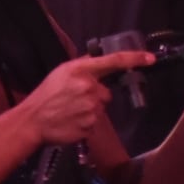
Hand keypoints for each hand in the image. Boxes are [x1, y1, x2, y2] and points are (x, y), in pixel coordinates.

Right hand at [20, 51, 154, 146]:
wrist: (32, 120)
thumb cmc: (46, 95)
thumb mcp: (62, 72)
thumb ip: (84, 65)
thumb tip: (101, 59)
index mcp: (81, 70)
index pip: (114, 61)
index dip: (135, 58)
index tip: (150, 58)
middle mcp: (89, 87)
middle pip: (106, 93)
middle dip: (95, 96)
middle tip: (74, 100)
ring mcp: (90, 107)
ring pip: (101, 109)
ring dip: (90, 110)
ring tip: (70, 111)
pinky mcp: (90, 125)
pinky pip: (95, 123)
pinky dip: (86, 123)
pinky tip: (71, 120)